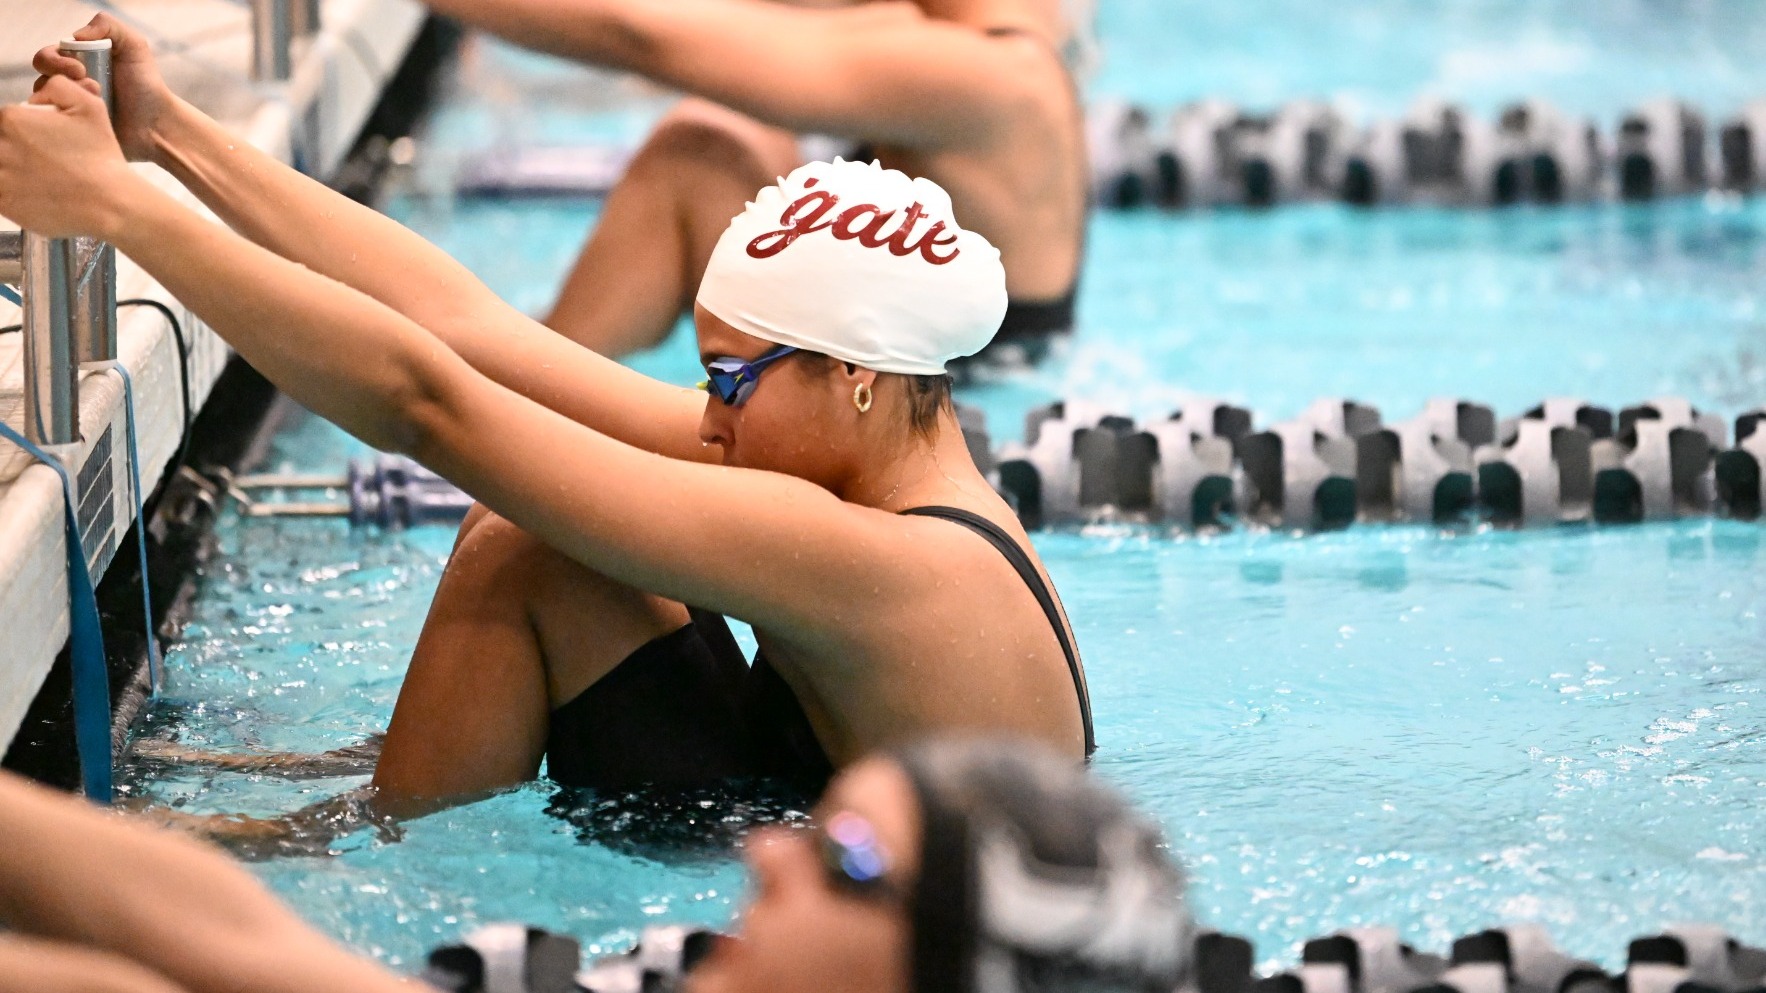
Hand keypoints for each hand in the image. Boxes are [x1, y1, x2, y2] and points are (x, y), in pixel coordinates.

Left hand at [0, 76, 142, 239]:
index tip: (42, 142)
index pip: (5, 121)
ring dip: (14, 170)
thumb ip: (57, 87)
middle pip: (1, 143)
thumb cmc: (100, 156)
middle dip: (17, 149)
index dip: (24, 130)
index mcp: (13, 119)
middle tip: (44, 162)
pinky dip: (15, 193)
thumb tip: (35, 97)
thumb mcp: (90, 106)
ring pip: (1, 166)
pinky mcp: (3, 203)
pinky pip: (2, 192)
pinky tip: (38, 195)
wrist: (109, 204)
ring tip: (41, 179)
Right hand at [32, 13, 174, 163]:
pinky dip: (62, 120)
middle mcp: (68, 84)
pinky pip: (51, 124)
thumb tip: (76, 34)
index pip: (47, 56)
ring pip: (42, 101)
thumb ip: (109, 27)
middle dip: (57, 78)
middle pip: (41, 77)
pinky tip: (84, 121)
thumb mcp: (134, 47)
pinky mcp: (71, 130)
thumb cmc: (146, 85)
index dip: (56, 60)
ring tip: (96, 104)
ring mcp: (68, 108)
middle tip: (87, 85)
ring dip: (63, 101)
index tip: (80, 70)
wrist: (157, 123)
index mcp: (75, 62)